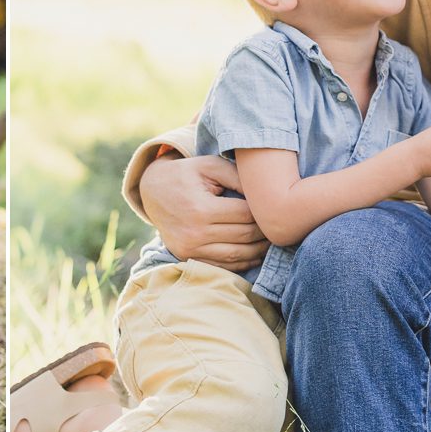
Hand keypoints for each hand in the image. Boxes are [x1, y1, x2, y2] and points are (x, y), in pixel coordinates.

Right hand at [140, 153, 268, 271]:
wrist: (152, 191)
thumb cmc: (186, 175)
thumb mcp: (209, 166)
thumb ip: (237, 177)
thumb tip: (264, 194)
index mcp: (201, 208)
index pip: (245, 215)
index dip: (264, 213)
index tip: (274, 208)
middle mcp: (195, 232)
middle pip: (244, 236)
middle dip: (265, 232)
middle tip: (279, 225)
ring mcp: (190, 248)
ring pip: (236, 255)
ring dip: (259, 250)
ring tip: (271, 240)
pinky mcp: (187, 257)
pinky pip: (222, 265)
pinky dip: (242, 262)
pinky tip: (255, 254)